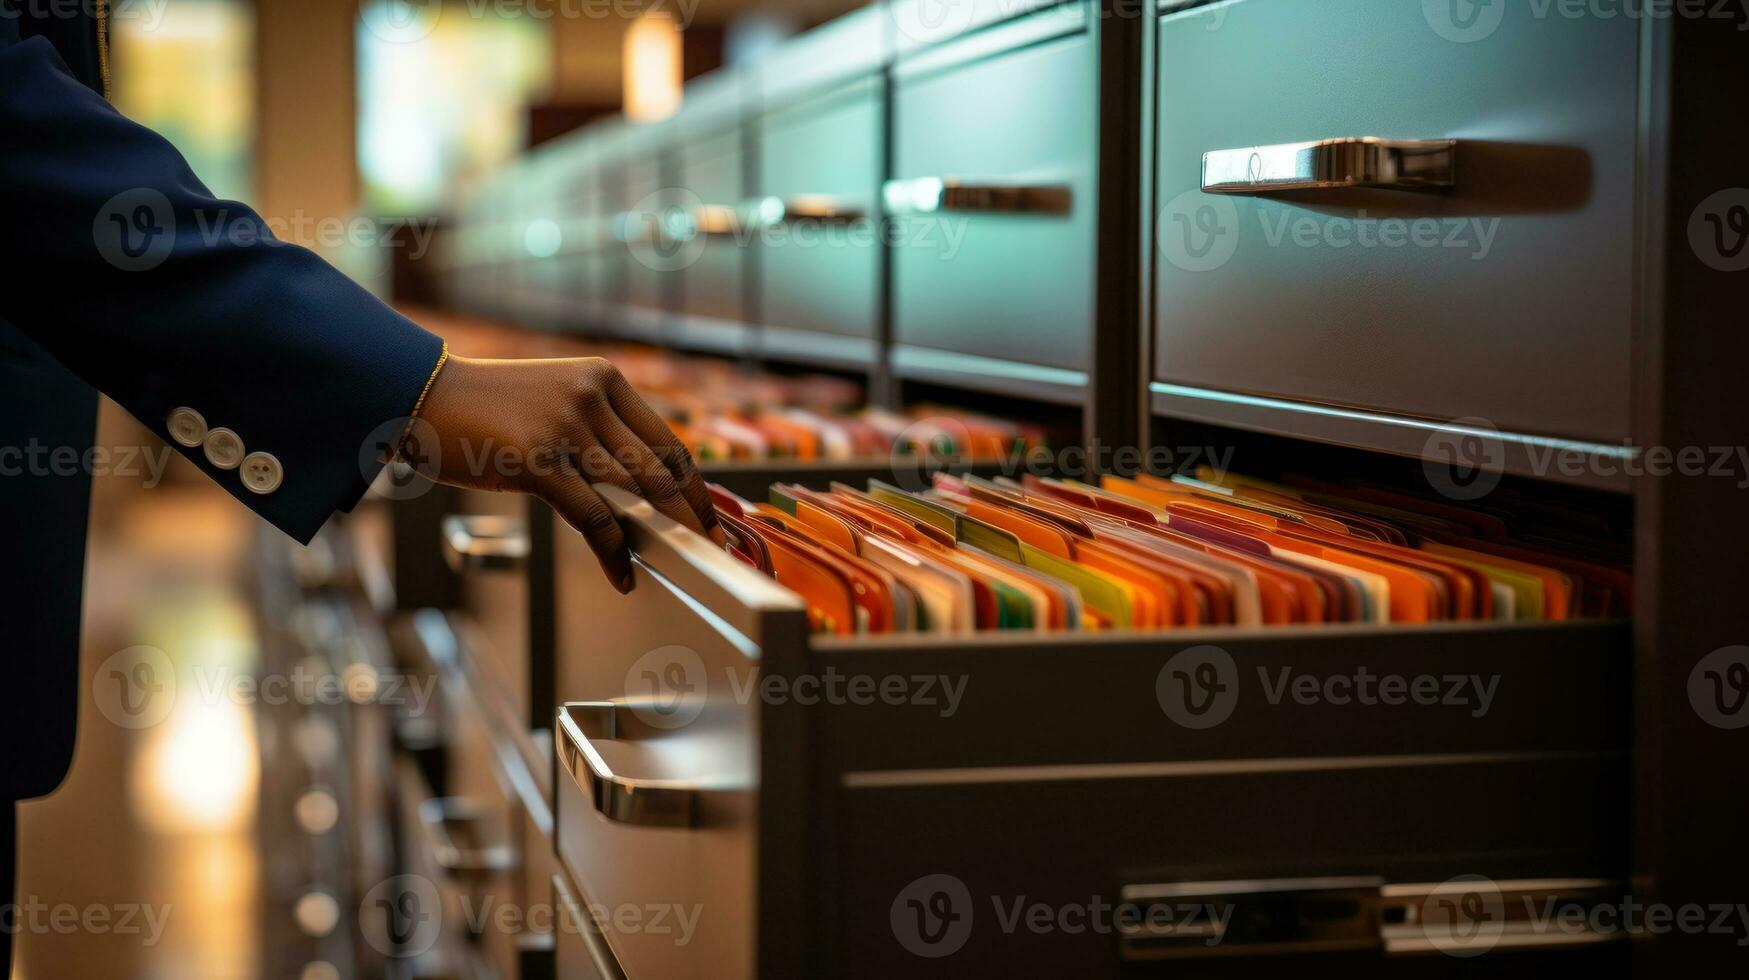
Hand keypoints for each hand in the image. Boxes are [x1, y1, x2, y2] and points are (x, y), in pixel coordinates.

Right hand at [414, 354, 724, 590]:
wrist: (419, 396)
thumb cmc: (486, 409)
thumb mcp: (553, 399)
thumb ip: (598, 430)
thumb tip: (644, 486)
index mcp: (603, 377)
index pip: (668, 438)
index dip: (695, 483)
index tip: (711, 514)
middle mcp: (590, 396)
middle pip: (663, 466)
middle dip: (694, 512)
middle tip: (712, 545)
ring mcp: (565, 427)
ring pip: (637, 491)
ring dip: (664, 532)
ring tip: (679, 559)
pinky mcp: (538, 462)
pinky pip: (595, 517)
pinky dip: (615, 553)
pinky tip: (623, 575)